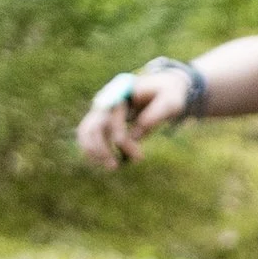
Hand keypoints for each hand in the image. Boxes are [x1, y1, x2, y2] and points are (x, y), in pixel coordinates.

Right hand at [76, 69, 190, 168]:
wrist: (162, 90)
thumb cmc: (168, 95)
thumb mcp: (171, 101)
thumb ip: (156, 113)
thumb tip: (136, 135)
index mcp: (122, 91)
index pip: (112, 115)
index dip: (120, 136)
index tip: (138, 156)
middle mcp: (107, 99)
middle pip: (95, 125)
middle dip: (104, 148)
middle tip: (118, 167)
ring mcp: (102, 109)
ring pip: (87, 131)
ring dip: (94, 151)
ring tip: (112, 168)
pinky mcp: (101, 119)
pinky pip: (88, 135)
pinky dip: (92, 150)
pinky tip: (104, 163)